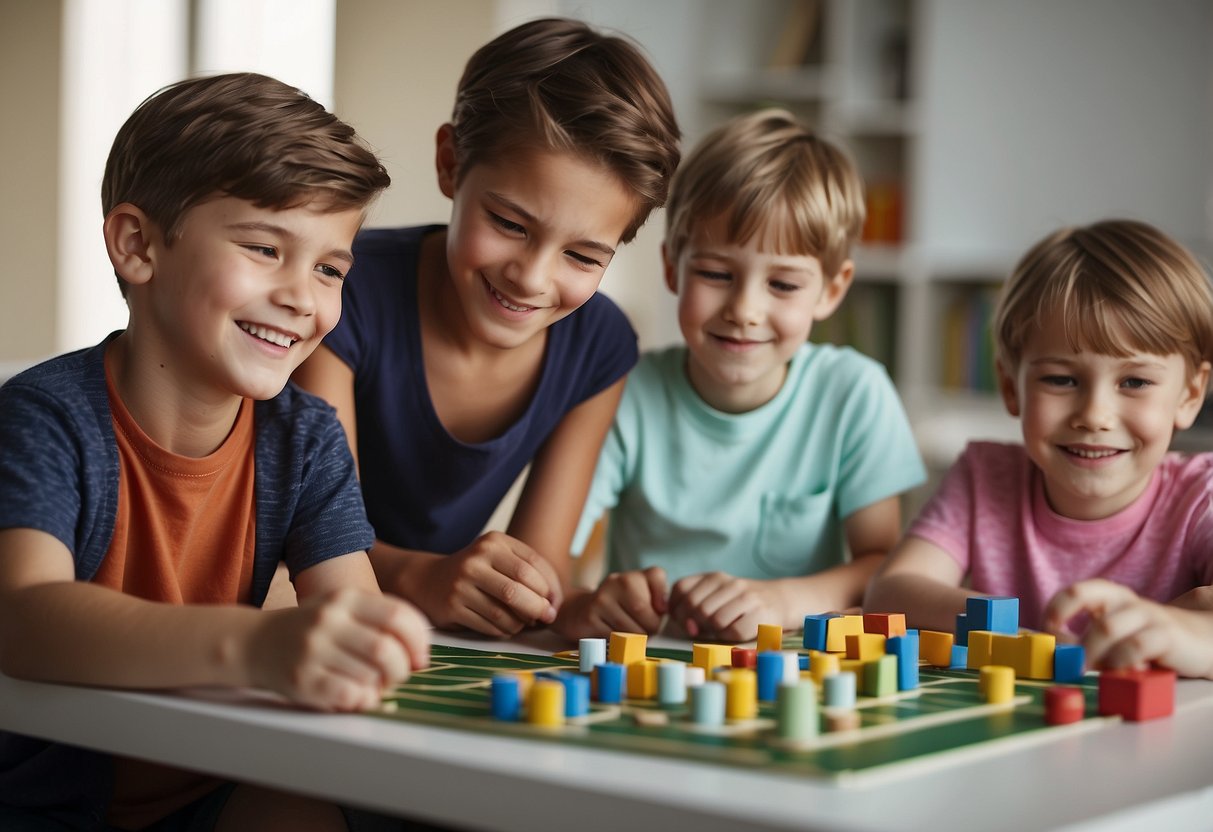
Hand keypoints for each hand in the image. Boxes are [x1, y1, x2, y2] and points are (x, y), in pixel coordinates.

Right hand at [248, 588, 430, 710]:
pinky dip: (362, 699)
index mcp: (346, 599)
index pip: (398, 615)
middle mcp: (329, 620)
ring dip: (381, 687)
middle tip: (398, 677)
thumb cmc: (312, 628)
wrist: (254, 642)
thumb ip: (381, 619)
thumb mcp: (342, 608)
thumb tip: (420, 652)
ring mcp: (313, 650)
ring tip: (374, 685)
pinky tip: (357, 695)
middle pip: (387, 650)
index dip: (419, 641)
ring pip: (369, 676)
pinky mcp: (302, 679)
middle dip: (402, 670)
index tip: (420, 658)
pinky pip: (348, 695)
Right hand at [410, 532, 561, 636]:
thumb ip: (528, 572)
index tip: (555, 602)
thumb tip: (554, 602)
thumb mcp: (499, 558)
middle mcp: (476, 559)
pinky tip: (506, 627)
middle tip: (547, 617)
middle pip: (519, 588)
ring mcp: (462, 583)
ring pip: (505, 611)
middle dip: (539, 607)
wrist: (428, 580)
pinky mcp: (453, 606)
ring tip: (525, 623)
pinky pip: (490, 625)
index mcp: (494, 542)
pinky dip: (505, 630)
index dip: (551, 586)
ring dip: (522, 622)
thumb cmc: (476, 572)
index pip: (533, 564)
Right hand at [554, 568, 666, 639]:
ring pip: (630, 627)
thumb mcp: (641, 598)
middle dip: (649, 627)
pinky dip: (618, 642)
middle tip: (644, 630)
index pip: (656, 576)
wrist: (579, 610)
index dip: (661, 599)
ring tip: (628, 634)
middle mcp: (617, 581)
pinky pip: (614, 637)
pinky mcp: (589, 617)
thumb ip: (659, 598)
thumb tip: (664, 609)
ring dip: (635, 638)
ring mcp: (601, 598)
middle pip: (643, 610)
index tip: (658, 610)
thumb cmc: (618, 608)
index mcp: (634, 576)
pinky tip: (613, 635)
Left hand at [667, 572, 786, 642]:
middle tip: (706, 629)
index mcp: (713, 577)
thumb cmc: (740, 604)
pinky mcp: (760, 613)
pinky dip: (731, 637)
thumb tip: (688, 626)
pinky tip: (737, 631)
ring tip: (725, 628)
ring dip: (715, 631)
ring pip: (714, 620)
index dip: (676, 608)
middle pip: (696, 606)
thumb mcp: (716, 596)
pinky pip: (733, 632)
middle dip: (696, 623)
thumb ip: (694, 606)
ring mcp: (746, 596)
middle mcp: (729, 583)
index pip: (681, 588)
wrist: (780, 601)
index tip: (684, 620)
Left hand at [1044, 579, 1212, 678]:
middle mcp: (1126, 601)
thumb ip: (1086, 642)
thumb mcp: (1114, 636)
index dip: (1056, 608)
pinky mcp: (1166, 636)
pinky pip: (1136, 645)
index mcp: (1110, 595)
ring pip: (1106, 626)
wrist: (1203, 639)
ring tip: (1088, 669)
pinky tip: (1119, 671)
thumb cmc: (1148, 638)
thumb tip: (1055, 655)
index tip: (1047, 632)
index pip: (1076, 590)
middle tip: (1063, 658)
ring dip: (1090, 651)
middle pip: (1085, 599)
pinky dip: (1120, 660)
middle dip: (1068, 631)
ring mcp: (1147, 616)